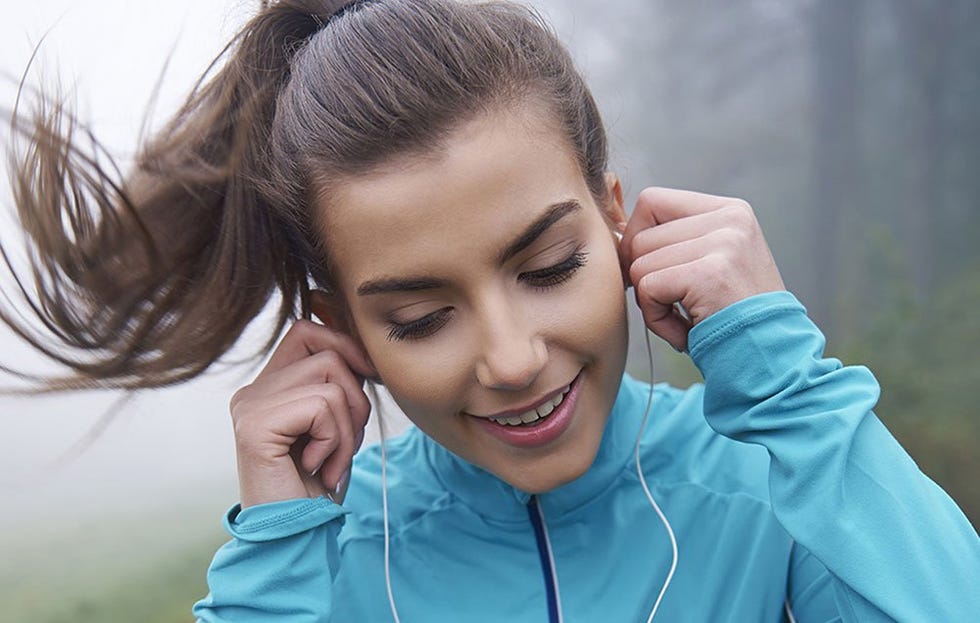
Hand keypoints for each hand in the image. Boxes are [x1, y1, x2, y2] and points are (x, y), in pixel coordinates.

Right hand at [229, 319, 373, 507]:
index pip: (307, 331)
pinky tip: (317, 467)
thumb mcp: (334, 424)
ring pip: (331, 380)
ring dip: (348, 427)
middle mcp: (252, 390)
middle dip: (356, 397)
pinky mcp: (255, 425)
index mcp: (268, 386)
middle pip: (327, 352)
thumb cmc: (318, 482)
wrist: (294, 533)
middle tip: (345, 441)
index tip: (366, 380)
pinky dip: (335, 440)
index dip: (344, 346)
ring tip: (330, 459)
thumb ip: (337, 385)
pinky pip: (322, 406)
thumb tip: (367, 352)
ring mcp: (249, 405)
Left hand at [621, 187, 784, 351]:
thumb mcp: (713, 261)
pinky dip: (656, 318)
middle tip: (674, 304)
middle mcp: (730, 219)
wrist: (769, 357)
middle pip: (641, 236)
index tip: (651, 270)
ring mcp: (723, 243)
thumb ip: (676, 241)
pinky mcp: (710, 273)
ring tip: (685, 318)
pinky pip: (647, 288)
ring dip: (651, 302)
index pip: (652, 201)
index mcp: (730, 210)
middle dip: (644, 277)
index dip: (638, 237)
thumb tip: (617, 236)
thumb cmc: (731, 316)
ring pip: (640, 263)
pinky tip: (684, 330)